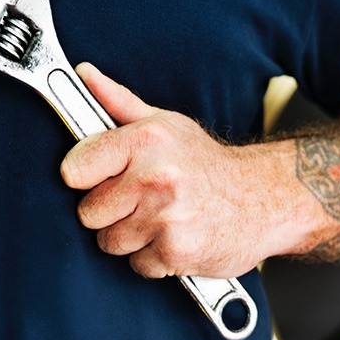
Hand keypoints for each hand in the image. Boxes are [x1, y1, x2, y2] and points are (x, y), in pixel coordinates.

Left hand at [60, 63, 282, 278]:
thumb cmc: (208, 165)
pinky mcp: (175, 251)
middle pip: (89, 211)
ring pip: (110, 241)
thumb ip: (119, 103)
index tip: (108, 177)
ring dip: (132, 237)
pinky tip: (175, 237)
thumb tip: (83, 74)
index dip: (88, 177)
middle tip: (143, 200)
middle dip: (112, 211)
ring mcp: (165, 216)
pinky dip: (155, 258)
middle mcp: (155, 176)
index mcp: (147, 140)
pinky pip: (137, 264)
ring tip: (161, 219)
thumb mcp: (167, 125)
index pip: (74, 169)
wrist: (265, 198)